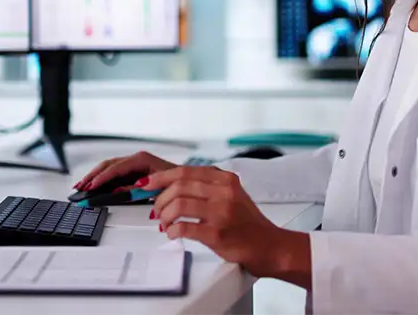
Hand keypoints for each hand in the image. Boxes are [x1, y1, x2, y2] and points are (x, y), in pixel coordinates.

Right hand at [74, 151, 177, 191]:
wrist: (188, 182)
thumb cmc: (178, 182)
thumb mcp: (157, 188)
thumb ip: (136, 189)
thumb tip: (119, 190)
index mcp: (142, 159)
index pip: (116, 168)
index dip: (102, 178)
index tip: (91, 186)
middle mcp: (136, 159)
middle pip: (108, 165)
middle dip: (93, 176)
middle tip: (80, 188)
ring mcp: (134, 164)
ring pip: (109, 168)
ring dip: (95, 177)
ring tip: (82, 187)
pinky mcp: (134, 171)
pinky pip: (114, 173)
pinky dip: (103, 179)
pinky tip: (95, 186)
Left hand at [146, 166, 309, 281]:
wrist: (270, 246)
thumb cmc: (248, 223)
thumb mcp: (232, 194)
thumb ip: (208, 187)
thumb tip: (173, 186)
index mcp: (225, 180)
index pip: (185, 172)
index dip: (161, 177)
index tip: (147, 183)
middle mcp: (224, 192)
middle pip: (179, 186)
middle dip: (160, 198)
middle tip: (155, 209)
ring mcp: (221, 213)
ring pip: (179, 205)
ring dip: (165, 215)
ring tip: (164, 223)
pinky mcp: (217, 234)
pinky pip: (184, 227)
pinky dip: (173, 231)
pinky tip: (173, 234)